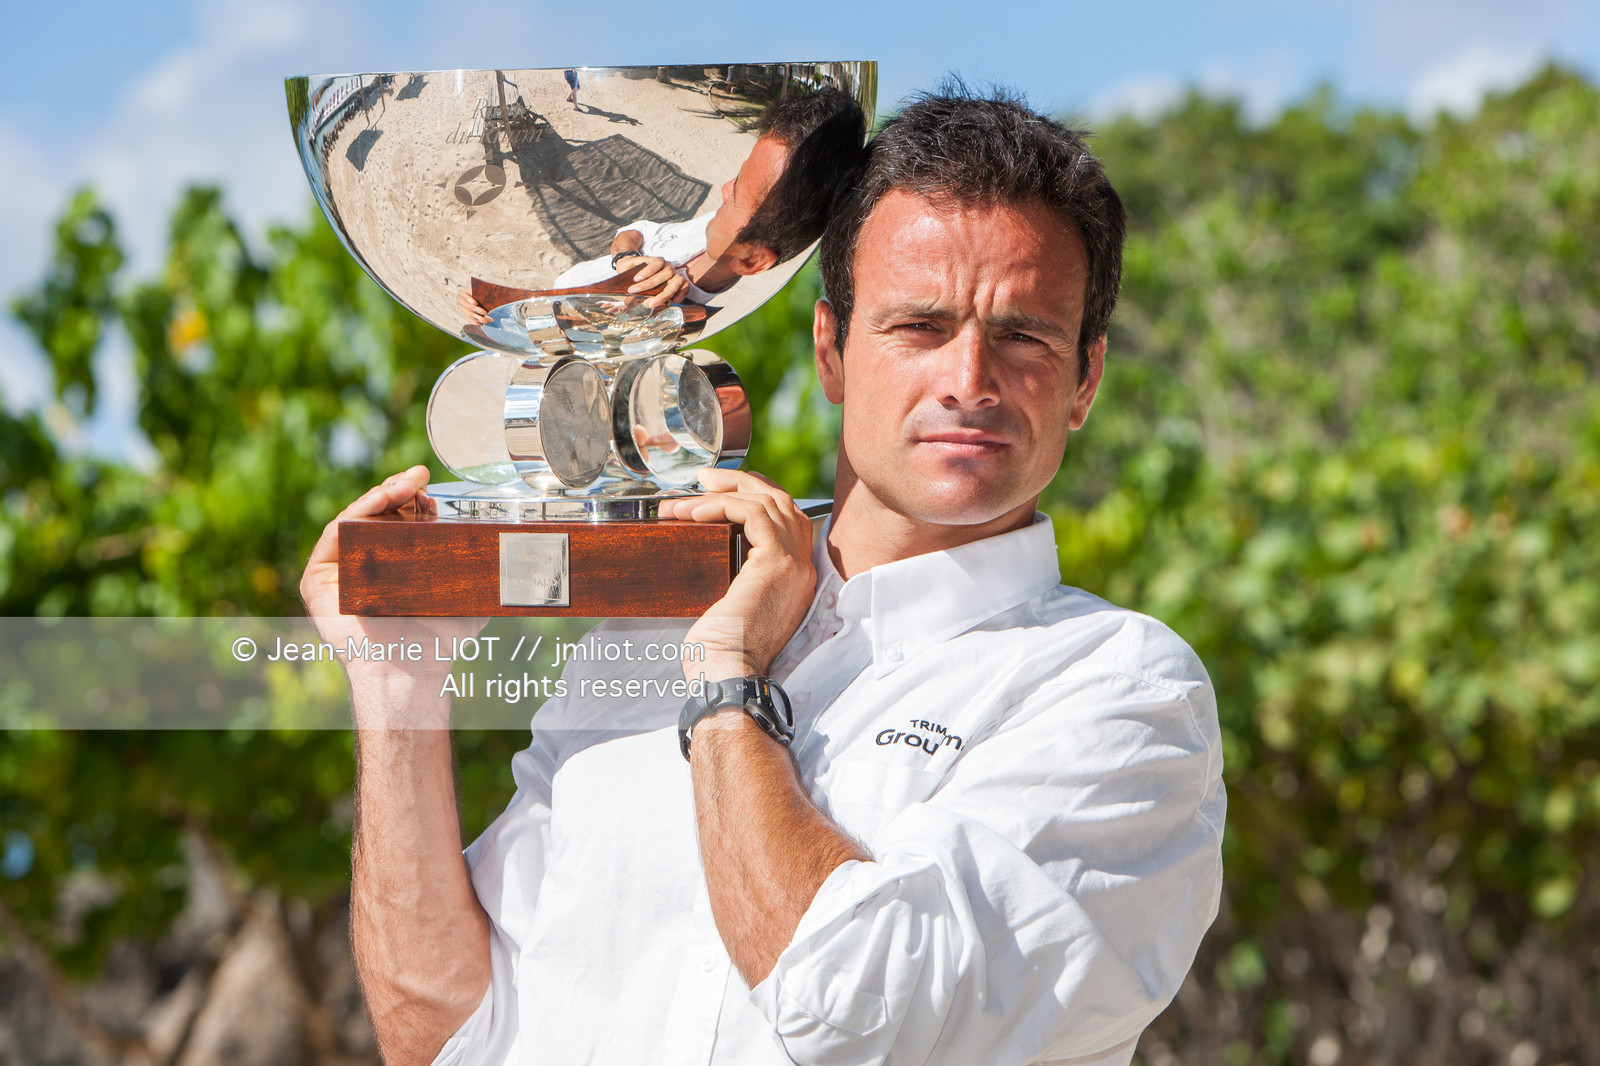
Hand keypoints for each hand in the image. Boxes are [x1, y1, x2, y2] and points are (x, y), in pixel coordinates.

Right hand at [301, 467, 485, 715]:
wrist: (414, 666)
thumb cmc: (443, 636)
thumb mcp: (472, 591)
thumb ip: (492, 567)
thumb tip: (529, 545)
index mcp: (397, 559)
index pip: (401, 517)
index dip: (414, 496)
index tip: (430, 482)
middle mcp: (367, 559)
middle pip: (378, 511)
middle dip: (398, 488)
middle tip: (418, 476)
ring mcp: (341, 568)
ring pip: (356, 518)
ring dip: (379, 495)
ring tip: (402, 486)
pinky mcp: (319, 579)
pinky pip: (335, 536)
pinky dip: (355, 513)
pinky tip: (378, 502)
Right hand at [456, 290, 490, 324]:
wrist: (482, 298)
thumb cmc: (481, 293)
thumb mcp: (481, 292)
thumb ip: (483, 294)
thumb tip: (488, 300)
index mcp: (463, 293)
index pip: (463, 295)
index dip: (468, 299)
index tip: (475, 303)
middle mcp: (461, 301)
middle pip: (468, 307)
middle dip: (477, 310)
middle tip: (486, 313)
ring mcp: (464, 309)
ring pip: (470, 315)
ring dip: (479, 318)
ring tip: (487, 319)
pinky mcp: (468, 316)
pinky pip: (471, 321)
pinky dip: (477, 323)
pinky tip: (482, 324)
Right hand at [620, 256, 691, 308]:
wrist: (628, 268)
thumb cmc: (640, 285)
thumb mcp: (646, 295)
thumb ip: (650, 299)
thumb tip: (649, 303)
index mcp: (675, 285)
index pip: (684, 288)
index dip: (681, 294)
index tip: (674, 301)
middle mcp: (674, 275)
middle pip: (676, 282)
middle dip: (664, 295)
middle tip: (651, 304)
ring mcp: (667, 266)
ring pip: (666, 274)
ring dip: (650, 284)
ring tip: (635, 290)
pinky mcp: (658, 260)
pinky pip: (657, 265)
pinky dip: (647, 272)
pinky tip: (637, 279)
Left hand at [657, 469, 815, 683]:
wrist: (728, 675)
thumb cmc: (721, 655)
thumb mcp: (732, 607)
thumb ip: (733, 578)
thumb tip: (707, 553)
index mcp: (795, 579)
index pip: (787, 521)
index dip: (757, 498)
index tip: (721, 492)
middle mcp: (802, 569)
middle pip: (783, 503)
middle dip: (743, 484)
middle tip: (706, 479)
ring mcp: (794, 565)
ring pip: (769, 501)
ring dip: (726, 491)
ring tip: (692, 491)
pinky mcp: (776, 563)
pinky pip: (753, 513)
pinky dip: (722, 505)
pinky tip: (694, 512)